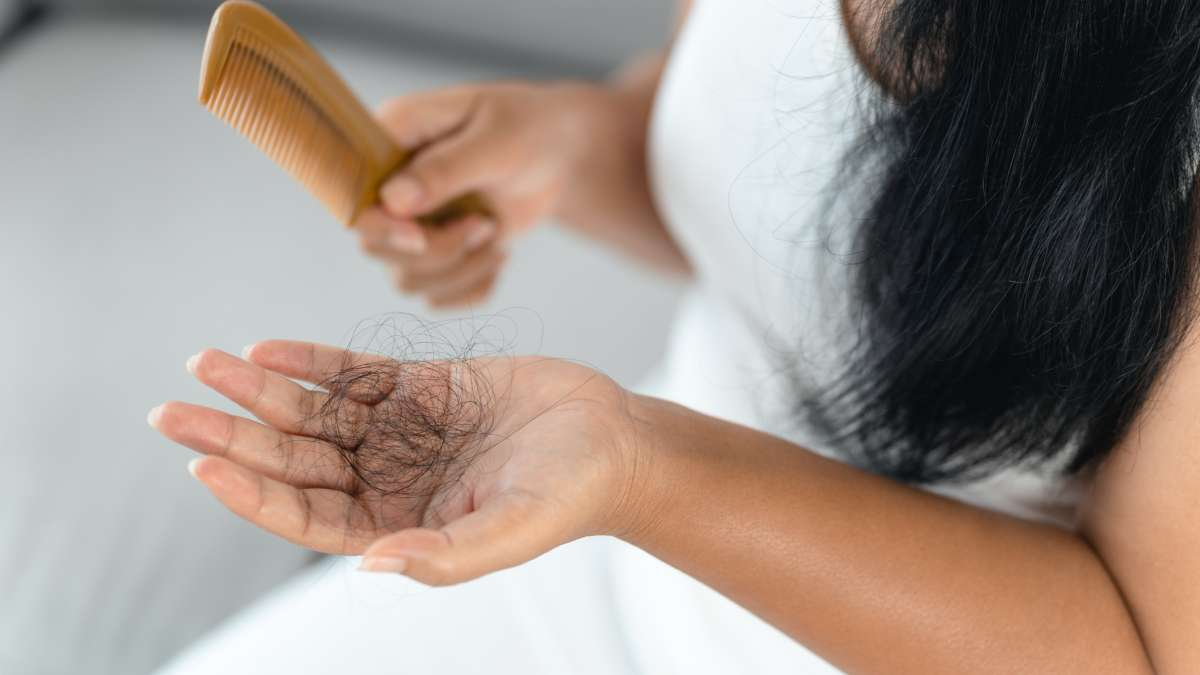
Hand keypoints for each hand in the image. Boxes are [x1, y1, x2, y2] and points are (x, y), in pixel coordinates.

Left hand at [148, 340, 651, 584]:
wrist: (614, 438)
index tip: (205, 466)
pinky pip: (352, 372)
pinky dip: (310, 360)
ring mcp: (400, 429)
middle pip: (293, 458)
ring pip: (312, 411)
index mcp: (397, 524)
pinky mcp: (420, 384)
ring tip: (204, 364)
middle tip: (168, 413)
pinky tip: (265, 349)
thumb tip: (372, 565)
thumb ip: (444, 553)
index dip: (254, 492)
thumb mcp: (510, 530)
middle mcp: (387, 478)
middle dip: (231, 435)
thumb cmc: (568, 494)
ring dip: (257, 390)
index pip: (306, 515)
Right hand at [354, 81, 601, 307]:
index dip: (380, 227)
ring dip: (460, 270)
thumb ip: (444, 169)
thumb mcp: (495, 142)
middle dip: (436, 250)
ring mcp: (410, 222)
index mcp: (391, 138)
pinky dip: (473, 287)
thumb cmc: (528, 130)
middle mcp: (389, 183)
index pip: (355, 196)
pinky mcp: (435, 251)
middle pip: (375, 247)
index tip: (421, 236)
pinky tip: (498, 253)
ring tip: (494, 231)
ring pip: (406, 279)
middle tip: (484, 225)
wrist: (559, 155)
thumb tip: (393, 201)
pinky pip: (437, 296)